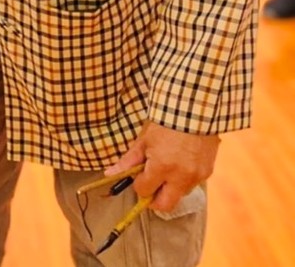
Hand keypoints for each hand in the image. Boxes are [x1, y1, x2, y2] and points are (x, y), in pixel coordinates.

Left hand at [105, 122, 219, 212]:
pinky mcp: (207, 173)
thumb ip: (128, 161)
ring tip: (166, 168)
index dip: (138, 185)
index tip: (138, 176)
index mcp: (162, 167)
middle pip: (164, 205)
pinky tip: (180, 163)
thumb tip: (108, 174)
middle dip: (154, 199)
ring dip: (170, 188)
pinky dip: (183, 180)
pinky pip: (192, 185)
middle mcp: (181, 177)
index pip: (144, 191)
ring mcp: (196, 177)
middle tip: (150, 186)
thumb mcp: (143, 141)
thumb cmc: (164, 123)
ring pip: (179, 195)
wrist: (193, 110)